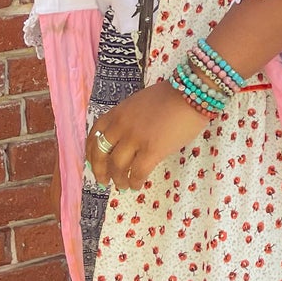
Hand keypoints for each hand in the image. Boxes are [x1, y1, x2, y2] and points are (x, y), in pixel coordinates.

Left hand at [86, 82, 204, 192]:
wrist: (191, 94)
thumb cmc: (171, 96)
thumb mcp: (140, 102)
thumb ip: (128, 118)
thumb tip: (126, 138)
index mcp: (118, 113)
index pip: (94, 134)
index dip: (90, 152)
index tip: (92, 163)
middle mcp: (122, 126)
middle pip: (101, 153)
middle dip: (100, 170)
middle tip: (103, 181)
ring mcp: (136, 138)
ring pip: (117, 166)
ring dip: (118, 179)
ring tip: (123, 186)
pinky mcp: (152, 150)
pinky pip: (137, 172)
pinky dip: (134, 182)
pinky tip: (137, 185)